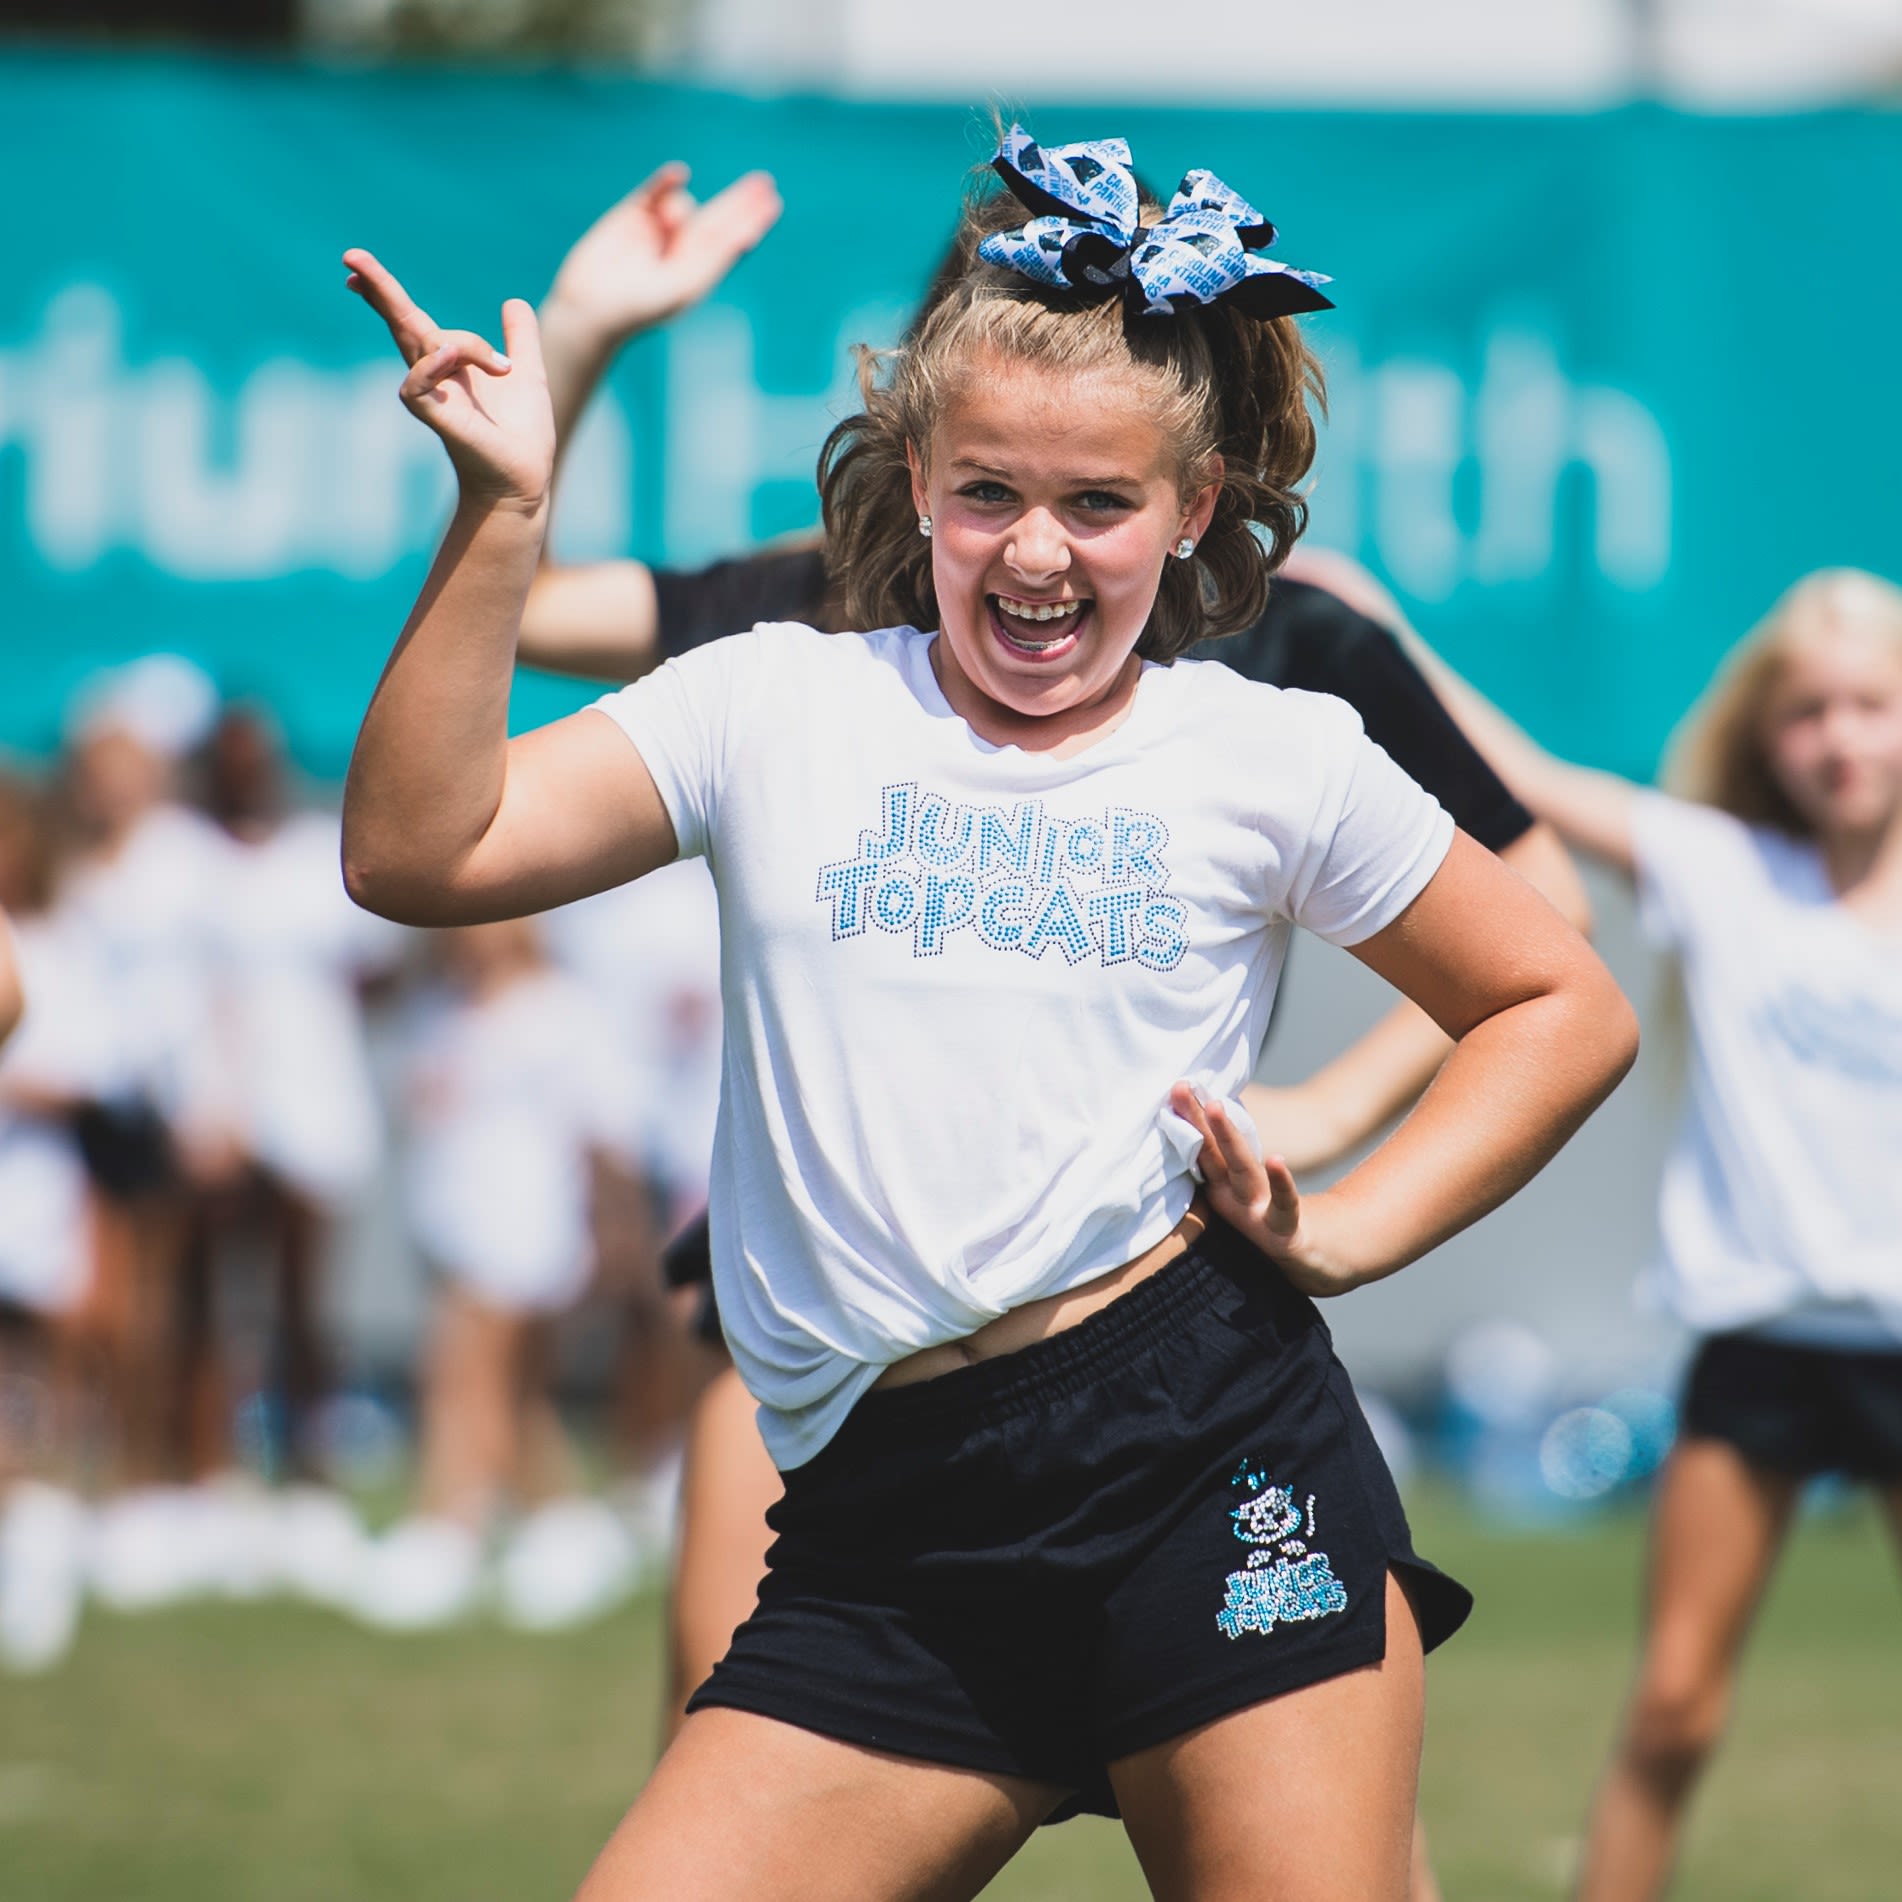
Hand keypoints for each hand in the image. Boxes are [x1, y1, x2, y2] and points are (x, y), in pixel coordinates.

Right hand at [343, 249, 553, 506]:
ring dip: (470, 346)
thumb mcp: (528, 373)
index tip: (356, 267)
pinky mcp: (433, 416)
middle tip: (350, 255)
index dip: (384, 293)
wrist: (525, 477)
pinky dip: (433, 365)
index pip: (409, 319)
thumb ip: (520, 339)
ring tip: (504, 368)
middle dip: (378, 289)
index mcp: (450, 363)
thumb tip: (513, 303)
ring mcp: (430, 395)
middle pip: (399, 321)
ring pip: (431, 343)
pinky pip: (417, 383)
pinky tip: (451, 354)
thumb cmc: (523, 434)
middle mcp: (433, 375)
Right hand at [546, 163, 782, 342]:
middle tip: (765, 182)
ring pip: (684, 205)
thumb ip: (712, 262)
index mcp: (698, 273)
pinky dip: (666, 184)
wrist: (589, 308)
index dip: (750, 222)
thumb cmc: (638, 309)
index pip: (730, 242)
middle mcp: (681, 251)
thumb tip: (744, 238)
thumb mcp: (682, 287)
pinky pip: (654, 193)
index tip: (773, 204)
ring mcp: (657, 232)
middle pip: (717, 219)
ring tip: (666, 224)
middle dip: (739, 201)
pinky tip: (679, 175)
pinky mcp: (631, 216)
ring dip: (679, 208)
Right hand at [1168, 1081, 1361, 1297]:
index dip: (1190, 1117)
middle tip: (1180, 1088)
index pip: (1202, 1147)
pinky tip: (1276, 1159)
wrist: (1314, 1264)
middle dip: (1197, 1121)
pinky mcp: (1285, 1232)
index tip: (1177, 1085)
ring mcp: (1256, 1216)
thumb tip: (1216, 1110)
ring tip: (1214, 1108)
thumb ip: (1229, 1158)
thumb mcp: (1249, 1187)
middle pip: (1212, 1155)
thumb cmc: (1277, 1219)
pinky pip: (1284, 1205)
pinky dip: (1281, 1183)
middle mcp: (1233, 1200)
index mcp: (1223, 1187)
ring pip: (1241, 1173)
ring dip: (1227, 1140)